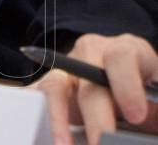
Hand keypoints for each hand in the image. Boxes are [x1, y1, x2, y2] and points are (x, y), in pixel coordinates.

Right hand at [35, 33, 157, 144]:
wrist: (129, 92)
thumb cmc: (151, 97)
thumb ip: (156, 111)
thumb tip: (144, 120)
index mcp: (128, 50)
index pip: (121, 57)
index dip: (127, 85)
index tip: (136, 116)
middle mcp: (93, 52)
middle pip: (89, 81)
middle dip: (98, 119)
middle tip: (103, 144)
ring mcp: (67, 66)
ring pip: (57, 87)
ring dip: (61, 120)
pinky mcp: (51, 84)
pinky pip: (41, 98)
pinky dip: (49, 120)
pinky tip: (57, 140)